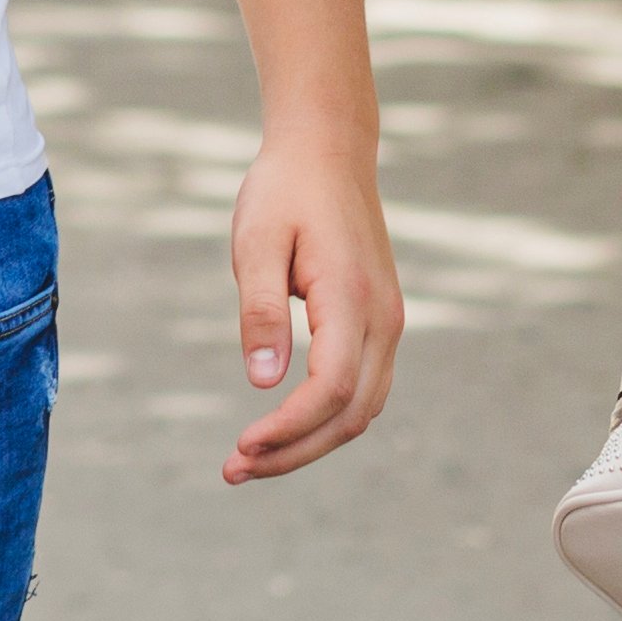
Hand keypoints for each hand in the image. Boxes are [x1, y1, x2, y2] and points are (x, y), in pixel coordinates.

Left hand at [221, 134, 402, 482]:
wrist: (327, 150)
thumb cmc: (284, 191)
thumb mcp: (257, 242)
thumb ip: (261, 311)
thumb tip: (262, 382)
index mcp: (353, 299)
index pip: (331, 390)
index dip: (288, 428)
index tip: (241, 445)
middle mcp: (384, 319)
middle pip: (351, 414)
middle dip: (294, 452)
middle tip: (233, 470)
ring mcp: (388, 322)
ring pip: (362, 409)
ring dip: (310, 442)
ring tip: (250, 458)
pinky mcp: (379, 322)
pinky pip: (362, 388)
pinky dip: (326, 419)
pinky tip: (283, 427)